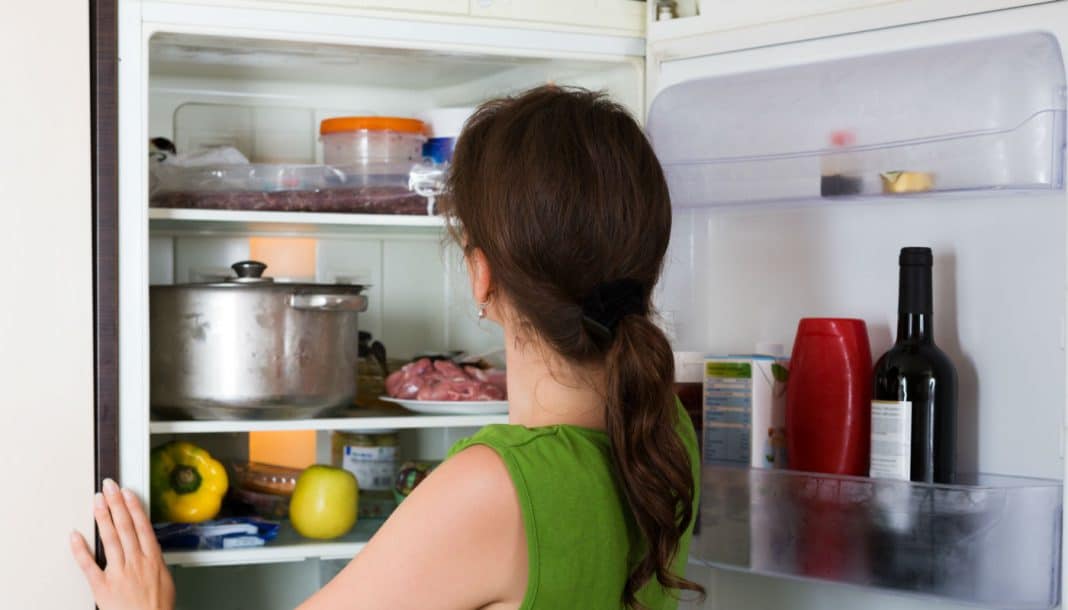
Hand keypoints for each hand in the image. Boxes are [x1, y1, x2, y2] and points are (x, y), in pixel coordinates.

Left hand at [70, 478, 175, 609]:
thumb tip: (150, 549)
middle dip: (116, 504)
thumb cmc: (157, 608)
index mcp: (152, 559)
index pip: (141, 526)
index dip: (134, 507)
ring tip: (97, 501)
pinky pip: (89, 565)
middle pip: (125, 526)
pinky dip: (80, 549)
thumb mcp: (165, 579)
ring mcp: (118, 573)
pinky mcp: (102, 587)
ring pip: (110, 539)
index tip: (127, 493)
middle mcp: (135, 562)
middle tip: (109, 487)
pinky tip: (75, 536)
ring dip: (103, 517)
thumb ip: (154, 562)